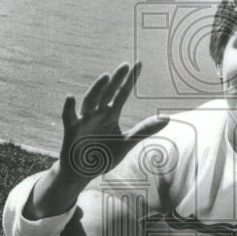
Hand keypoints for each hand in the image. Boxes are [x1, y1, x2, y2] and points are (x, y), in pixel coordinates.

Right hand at [59, 62, 168, 180]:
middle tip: (125, 65)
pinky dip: (69, 108)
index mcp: (111, 114)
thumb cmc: (103, 155)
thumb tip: (167, 118)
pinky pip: (69, 117)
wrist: (83, 172)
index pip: (122, 93)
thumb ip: (144, 130)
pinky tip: (70, 97)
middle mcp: (98, 113)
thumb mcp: (126, 142)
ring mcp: (84, 120)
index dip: (130, 79)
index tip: (139, 63)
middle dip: (116, 79)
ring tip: (106, 76)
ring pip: (90, 101)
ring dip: (97, 88)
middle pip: (108, 92)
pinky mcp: (72, 130)